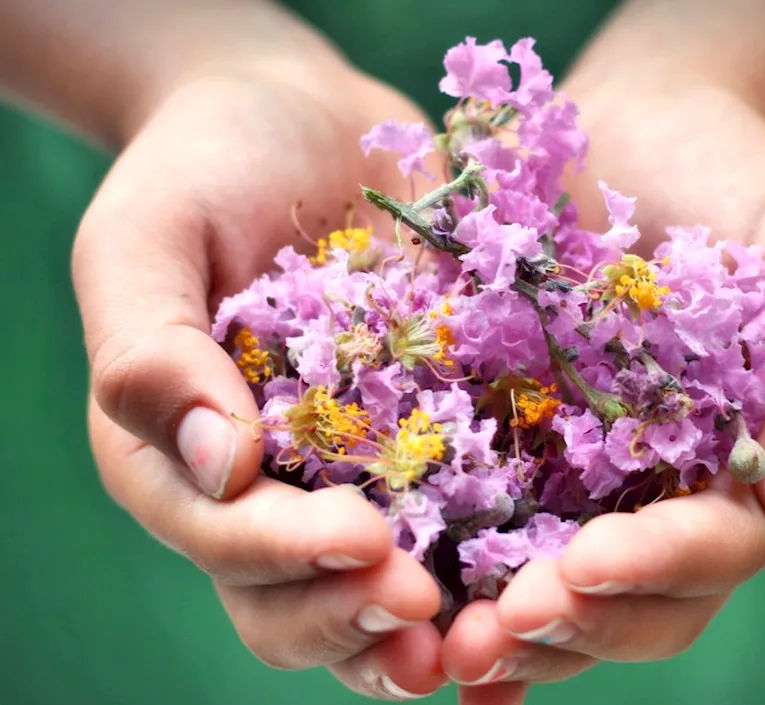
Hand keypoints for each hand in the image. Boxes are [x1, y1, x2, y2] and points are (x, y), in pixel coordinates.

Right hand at [72, 47, 447, 699]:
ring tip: (484, 639)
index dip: (288, 555)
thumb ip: (152, 352)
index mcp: (180, 459)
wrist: (300, 120)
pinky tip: (546, 583)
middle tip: (427, 613)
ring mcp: (354, 470)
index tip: (361, 538)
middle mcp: (269, 487)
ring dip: (424, 630)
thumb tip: (217, 467)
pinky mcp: (433, 438)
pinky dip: (492, 567)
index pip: (225, 538)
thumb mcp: (147, 239)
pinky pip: (461, 519)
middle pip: (298, 598)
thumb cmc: (205, 165)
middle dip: (358, 616)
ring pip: (377, 589)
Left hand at [439, 82, 764, 703]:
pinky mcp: (506, 444)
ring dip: (505, 629)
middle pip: (631, 601)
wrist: (641, 127)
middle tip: (495, 630)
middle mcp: (660, 495)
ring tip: (442, 642)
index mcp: (741, 472)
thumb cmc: (740, 185)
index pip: (712, 552)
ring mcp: (580, 478)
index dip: (655, 572)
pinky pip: (478, 523)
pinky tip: (406, 605)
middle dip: (570, 624)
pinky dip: (452, 580)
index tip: (585, 566)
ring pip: (555, 588)